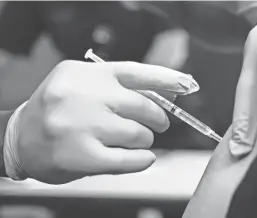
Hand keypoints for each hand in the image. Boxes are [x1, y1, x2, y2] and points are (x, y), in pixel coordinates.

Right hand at [4, 60, 198, 183]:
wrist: (20, 139)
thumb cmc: (58, 112)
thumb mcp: (83, 87)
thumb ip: (120, 88)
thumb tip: (165, 93)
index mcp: (86, 76)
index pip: (135, 72)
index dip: (166, 78)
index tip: (186, 84)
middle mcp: (84, 96)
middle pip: (144, 106)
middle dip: (158, 119)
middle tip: (159, 124)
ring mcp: (83, 126)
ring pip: (139, 134)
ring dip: (145, 140)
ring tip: (134, 140)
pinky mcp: (83, 156)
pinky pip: (130, 159)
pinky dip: (142, 159)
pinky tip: (141, 157)